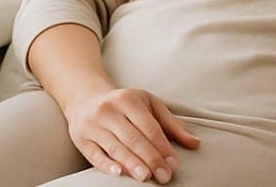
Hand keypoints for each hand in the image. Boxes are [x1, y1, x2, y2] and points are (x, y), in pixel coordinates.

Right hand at [62, 86, 200, 182]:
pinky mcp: (80, 138)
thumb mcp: (149, 105)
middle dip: (150, 158)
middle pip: (133, 138)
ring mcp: (93, 124)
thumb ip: (172, 124)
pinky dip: (106, 164)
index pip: (149, 127)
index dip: (163, 146)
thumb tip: (195, 143)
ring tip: (145, 177)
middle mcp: (109, 110)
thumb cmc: (125, 104)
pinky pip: (94, 154)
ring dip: (131, 164)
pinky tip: (119, 173)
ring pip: (115, 147)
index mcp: (129, 100)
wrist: (86, 99)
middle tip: (164, 176)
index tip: (174, 164)